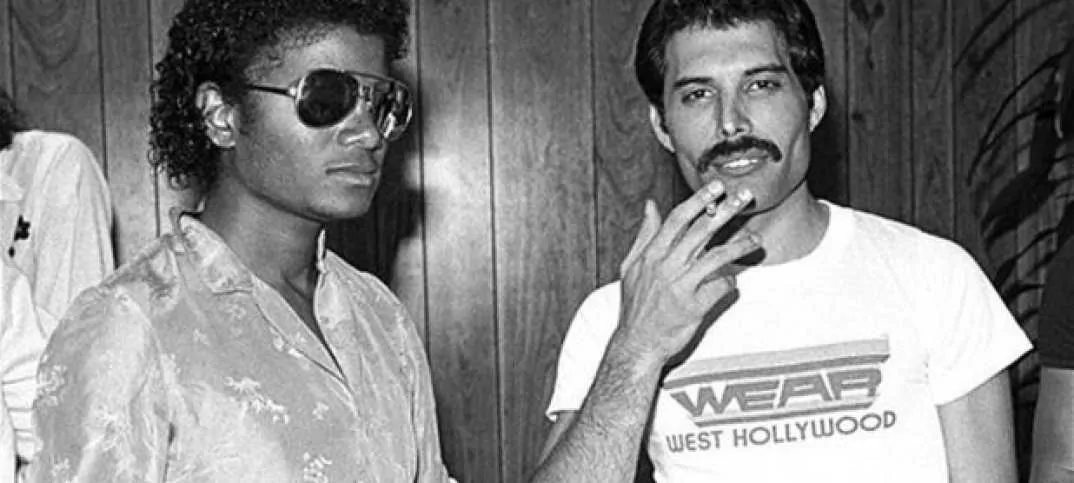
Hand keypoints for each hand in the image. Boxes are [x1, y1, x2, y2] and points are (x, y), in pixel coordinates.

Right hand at [615, 179, 759, 364]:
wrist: (637, 344)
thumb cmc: (635, 305)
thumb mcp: (632, 266)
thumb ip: (644, 234)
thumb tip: (650, 204)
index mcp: (651, 254)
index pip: (678, 219)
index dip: (699, 201)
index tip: (716, 186)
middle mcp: (666, 266)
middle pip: (701, 231)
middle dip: (725, 210)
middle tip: (745, 196)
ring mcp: (680, 286)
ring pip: (716, 257)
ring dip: (739, 245)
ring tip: (756, 240)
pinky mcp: (694, 306)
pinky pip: (720, 287)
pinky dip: (729, 282)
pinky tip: (734, 281)